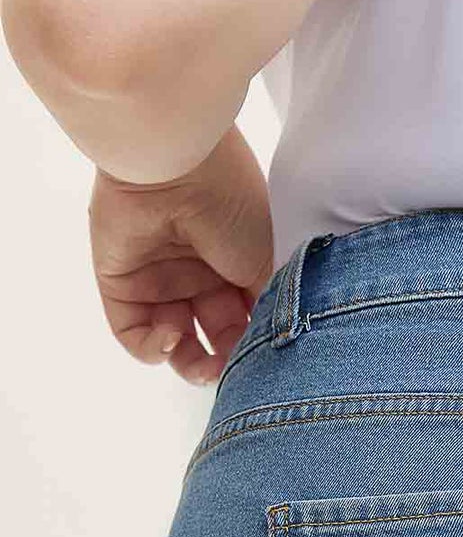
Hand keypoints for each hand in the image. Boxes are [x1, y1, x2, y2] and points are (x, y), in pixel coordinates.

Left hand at [89, 125, 273, 385]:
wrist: (178, 164)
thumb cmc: (232, 202)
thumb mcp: (269, 262)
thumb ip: (269, 310)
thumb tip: (267, 350)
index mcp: (236, 266)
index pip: (246, 323)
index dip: (253, 349)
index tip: (263, 362)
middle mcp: (199, 274)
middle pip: (211, 340)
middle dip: (224, 364)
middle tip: (230, 372)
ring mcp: (159, 280)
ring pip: (173, 345)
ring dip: (189, 364)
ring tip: (201, 365)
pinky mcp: (121, 284)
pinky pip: (133, 334)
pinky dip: (152, 348)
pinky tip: (170, 334)